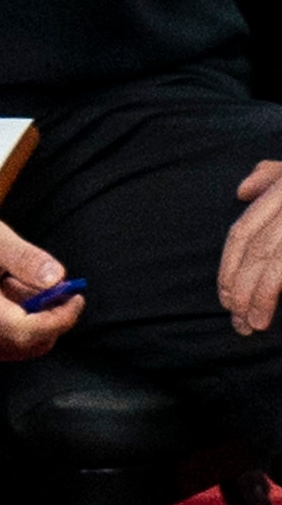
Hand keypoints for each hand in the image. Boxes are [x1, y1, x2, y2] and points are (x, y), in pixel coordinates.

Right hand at [0, 212, 85, 365]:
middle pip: (26, 343)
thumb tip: (56, 279)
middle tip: (40, 282)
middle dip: (47, 316)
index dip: (59, 318)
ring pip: (16, 349)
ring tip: (10, 287)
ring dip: (30, 322)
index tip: (74, 297)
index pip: (24, 330)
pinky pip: (0, 352)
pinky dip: (13, 331)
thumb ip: (23, 257)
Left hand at [226, 162, 281, 336]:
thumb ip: (276, 179)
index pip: (242, 233)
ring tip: (253, 325)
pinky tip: (279, 313)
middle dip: (241, 290)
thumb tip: (242, 191)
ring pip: (277, 265)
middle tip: (237, 322)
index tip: (226, 297)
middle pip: (257, 252)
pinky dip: (279, 290)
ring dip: (260, 298)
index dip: (229, 267)